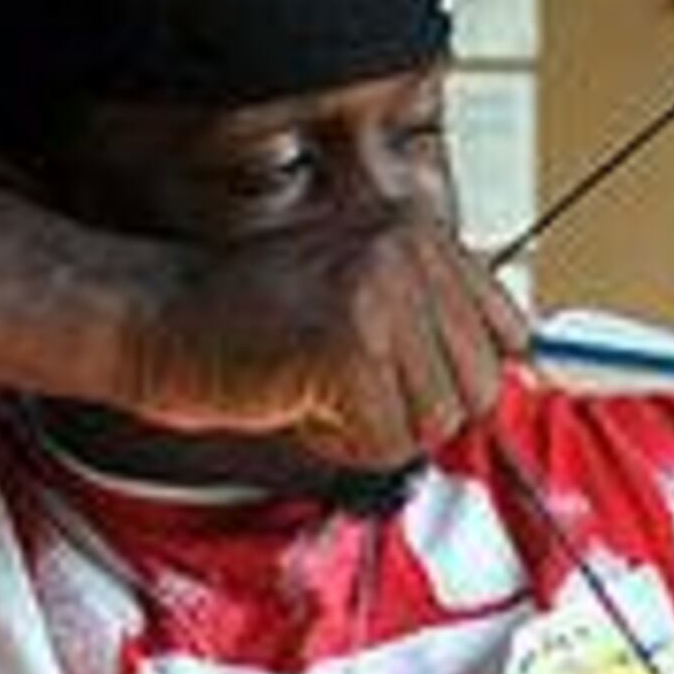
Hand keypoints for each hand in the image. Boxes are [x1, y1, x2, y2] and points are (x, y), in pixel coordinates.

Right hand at [124, 200, 530, 466]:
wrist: (152, 316)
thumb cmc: (244, 315)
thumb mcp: (356, 294)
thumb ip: (429, 321)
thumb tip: (522, 370)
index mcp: (417, 230)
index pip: (509, 331)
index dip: (463, 376)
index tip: (423, 386)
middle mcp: (408, 249)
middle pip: (480, 387)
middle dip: (415, 411)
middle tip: (348, 391)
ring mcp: (381, 293)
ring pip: (435, 422)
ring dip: (373, 429)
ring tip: (315, 387)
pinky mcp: (350, 346)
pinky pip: (386, 444)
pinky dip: (338, 443)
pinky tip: (295, 401)